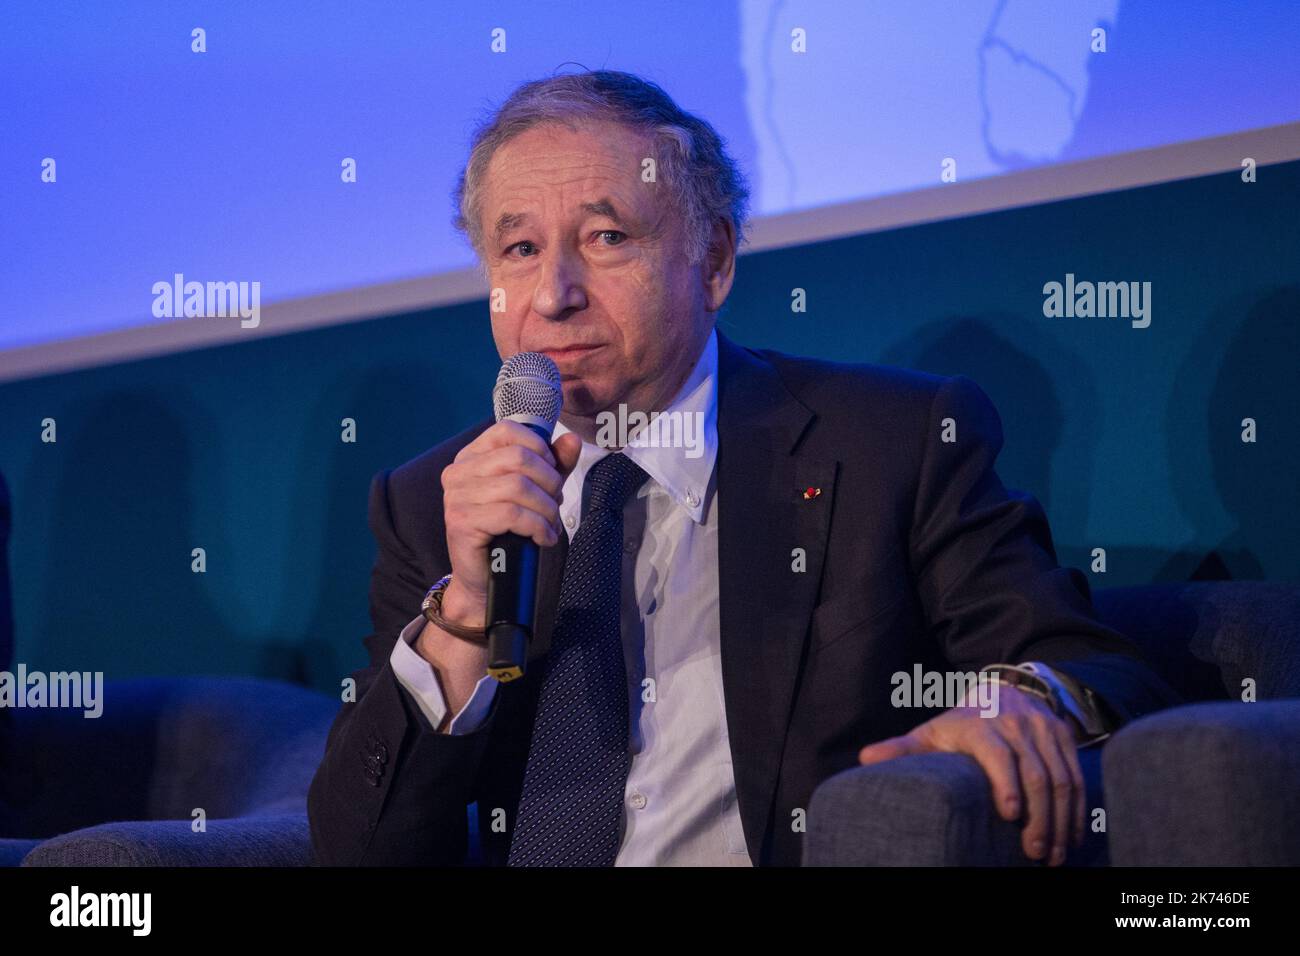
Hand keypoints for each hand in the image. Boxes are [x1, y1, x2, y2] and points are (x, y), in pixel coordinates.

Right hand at [439, 421, 582, 626]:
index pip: (508, 431)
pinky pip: (512, 514)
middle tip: (555, 504)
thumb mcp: (536, 491)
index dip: (539, 448)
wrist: (486, 578)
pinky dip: (538, 527)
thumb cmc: (508, 532)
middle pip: (519, 458)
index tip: (551, 471)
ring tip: (550, 524)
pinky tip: (543, 538)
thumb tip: (572, 440)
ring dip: (546, 508)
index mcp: (472, 457)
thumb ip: (553, 465)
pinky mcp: (462, 521)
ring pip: (519, 487)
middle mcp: (458, 472)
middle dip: (549, 482)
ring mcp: (456, 496)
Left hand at [857, 683, 1084, 865]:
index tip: (1010, 815)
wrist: (1003, 690)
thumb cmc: (960, 723)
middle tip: (1035, 852)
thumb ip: (902, 748)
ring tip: (1053, 854)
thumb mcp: (931, 732)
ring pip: (1062, 778)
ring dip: (1062, 820)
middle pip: (1036, 773)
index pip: (998, 752)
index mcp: (981, 723)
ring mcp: (1044, 730)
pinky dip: (1078, 809)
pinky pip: (1077, 776)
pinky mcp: (1063, 737)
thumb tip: (864, 759)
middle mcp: (1017, 723)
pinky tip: (1072, 836)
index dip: (1006, 783)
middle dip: (1039, 816)